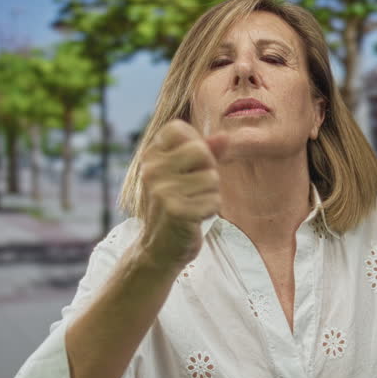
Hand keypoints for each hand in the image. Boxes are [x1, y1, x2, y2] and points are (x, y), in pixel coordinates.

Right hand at [136, 119, 226, 270]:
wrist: (159, 249)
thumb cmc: (175, 206)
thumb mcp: (185, 174)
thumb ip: (205, 152)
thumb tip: (225, 136)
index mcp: (151, 156)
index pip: (179, 129)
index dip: (195, 143)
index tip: (189, 165)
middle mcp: (152, 170)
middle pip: (201, 151)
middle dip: (208, 171)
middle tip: (195, 189)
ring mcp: (162, 190)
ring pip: (212, 178)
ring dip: (211, 194)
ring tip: (194, 204)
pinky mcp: (175, 211)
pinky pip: (213, 201)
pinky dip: (210, 210)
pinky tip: (195, 218)